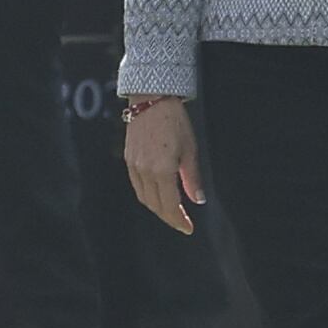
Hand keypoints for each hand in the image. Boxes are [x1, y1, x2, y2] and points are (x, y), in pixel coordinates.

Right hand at [122, 98, 202, 234]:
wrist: (152, 99)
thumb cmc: (175, 121)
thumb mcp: (190, 149)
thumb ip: (192, 178)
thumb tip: (198, 199)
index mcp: (162, 170)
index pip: (170, 205)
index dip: (179, 220)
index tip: (188, 228)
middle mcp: (145, 171)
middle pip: (155, 205)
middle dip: (169, 217)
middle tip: (182, 223)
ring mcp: (134, 166)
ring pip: (144, 198)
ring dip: (157, 208)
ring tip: (171, 212)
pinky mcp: (129, 159)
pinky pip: (137, 186)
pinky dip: (147, 195)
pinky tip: (157, 195)